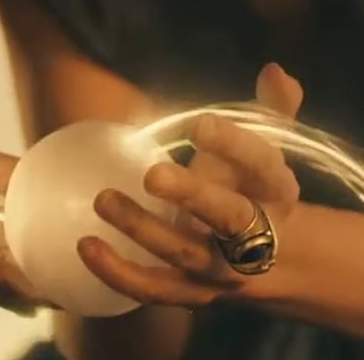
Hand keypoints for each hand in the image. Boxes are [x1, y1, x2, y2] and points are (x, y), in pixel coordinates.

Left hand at [78, 63, 303, 306]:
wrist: (267, 258)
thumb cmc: (252, 186)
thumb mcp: (266, 148)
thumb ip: (271, 108)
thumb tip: (275, 69)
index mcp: (277, 191)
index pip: (262, 166)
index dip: (234, 144)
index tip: (200, 123)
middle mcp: (257, 235)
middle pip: (229, 218)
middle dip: (192, 195)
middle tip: (153, 174)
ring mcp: (222, 270)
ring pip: (185, 254)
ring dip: (144, 230)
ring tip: (103, 200)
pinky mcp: (190, 293)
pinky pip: (154, 289)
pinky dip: (119, 273)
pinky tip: (86, 246)